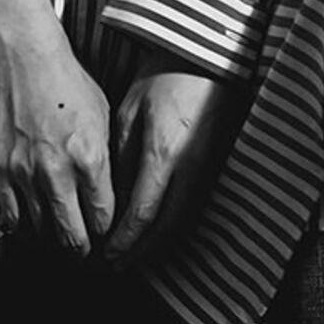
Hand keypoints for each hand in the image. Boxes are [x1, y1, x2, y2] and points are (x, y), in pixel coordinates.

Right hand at [0, 0, 115, 252]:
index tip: (108, 235)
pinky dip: (22, 227)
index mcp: (90, 158)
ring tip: (59, 237)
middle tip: (85, 251)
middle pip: (72, 237)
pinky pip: (10, 217)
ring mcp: (24, 174)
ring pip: (41, 232)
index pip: (104, 218)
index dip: (108, 233)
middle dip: (82, 249)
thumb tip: (109, 193)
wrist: (23, 57)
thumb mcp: (104, 117)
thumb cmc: (68, 82)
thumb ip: (105, 159)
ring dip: (52, 238)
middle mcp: (57, 172)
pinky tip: (30, 224)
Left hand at [104, 61, 237, 269]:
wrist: (209, 58)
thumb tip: (113, 194)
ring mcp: (209, 169)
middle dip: (141, 252)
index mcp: (165, 154)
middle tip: (118, 266)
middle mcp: (191, 169)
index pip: (143, 213)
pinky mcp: (217, 166)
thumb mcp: (132, 111)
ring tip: (135, 256)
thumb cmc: (166, 77)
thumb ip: (122, 155)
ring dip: (159, 244)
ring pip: (184, 222)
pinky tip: (158, 232)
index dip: (124, 240)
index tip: (106, 254)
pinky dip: (174, 227)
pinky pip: (195, 207)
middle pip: (167, 229)